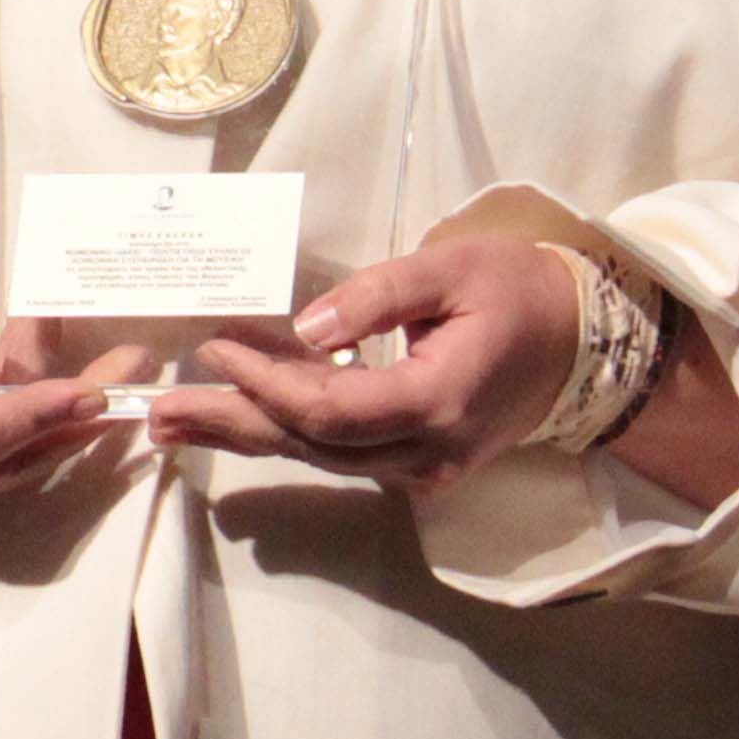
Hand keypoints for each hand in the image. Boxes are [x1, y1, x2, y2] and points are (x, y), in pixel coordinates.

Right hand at [0, 260, 124, 527]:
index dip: (35, 416)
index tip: (89, 392)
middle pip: (8, 459)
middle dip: (76, 415)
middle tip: (134, 368)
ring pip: (13, 466)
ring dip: (71, 423)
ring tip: (123, 371)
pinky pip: (1, 464)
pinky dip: (41, 426)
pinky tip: (78, 386)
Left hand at [151, 237, 580, 491]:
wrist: (583, 343)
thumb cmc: (518, 291)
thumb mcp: (450, 269)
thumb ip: (376, 295)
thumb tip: (305, 325)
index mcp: (438, 401)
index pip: (330, 410)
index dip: (267, 385)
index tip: (217, 349)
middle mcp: (428, 452)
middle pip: (312, 446)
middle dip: (230, 426)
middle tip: (155, 416)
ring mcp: (425, 469)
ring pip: (321, 457)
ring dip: (248, 434)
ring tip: (175, 420)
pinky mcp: (418, 466)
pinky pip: (341, 454)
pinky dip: (287, 431)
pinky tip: (237, 414)